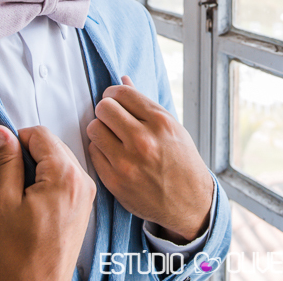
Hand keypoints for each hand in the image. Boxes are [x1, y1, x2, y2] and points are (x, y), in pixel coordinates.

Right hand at [0, 125, 95, 280]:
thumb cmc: (19, 255)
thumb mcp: (4, 203)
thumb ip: (6, 162)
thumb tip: (0, 132)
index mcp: (65, 176)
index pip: (40, 134)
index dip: (16, 140)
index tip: (1, 156)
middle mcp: (83, 181)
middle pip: (53, 145)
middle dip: (28, 154)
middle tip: (9, 179)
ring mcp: (86, 194)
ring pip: (60, 159)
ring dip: (39, 167)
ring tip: (20, 194)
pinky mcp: (84, 205)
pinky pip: (67, 177)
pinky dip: (49, 179)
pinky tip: (33, 201)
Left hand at [86, 76, 213, 242]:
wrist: (189, 202)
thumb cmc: (181, 161)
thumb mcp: (171, 128)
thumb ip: (145, 104)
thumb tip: (123, 79)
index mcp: (160, 122)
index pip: (122, 93)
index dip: (114, 93)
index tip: (115, 100)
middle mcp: (143, 140)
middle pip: (104, 108)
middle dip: (105, 110)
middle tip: (111, 118)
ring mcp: (127, 162)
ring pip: (94, 128)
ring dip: (100, 130)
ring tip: (110, 136)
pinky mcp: (115, 181)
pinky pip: (93, 152)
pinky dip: (100, 150)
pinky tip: (111, 154)